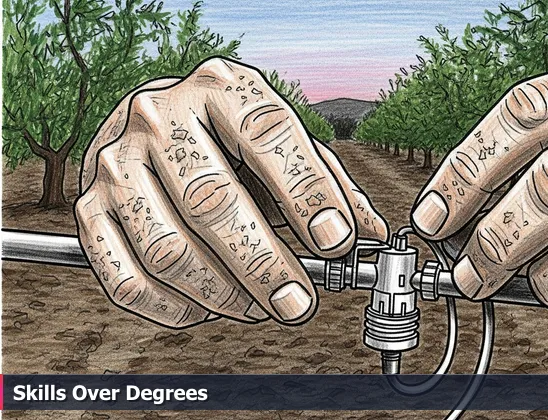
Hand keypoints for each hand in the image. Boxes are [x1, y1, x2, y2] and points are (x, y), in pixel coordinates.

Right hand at [76, 58, 387, 327]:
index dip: (306, 193)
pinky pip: (125, 278)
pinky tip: (207, 308)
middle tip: (298, 302)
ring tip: (258, 307)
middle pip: (212, 201)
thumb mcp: (284, 145)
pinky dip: (172, 308)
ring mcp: (117, 162)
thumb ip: (329, 186)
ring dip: (222, 294)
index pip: (267, 136)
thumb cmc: (232, 139)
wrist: (154, 121)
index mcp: (221, 88)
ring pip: (168, 250)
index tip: (337, 241)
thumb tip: (371, 235)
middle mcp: (160, 116)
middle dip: (263, 264)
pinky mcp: (90, 209)